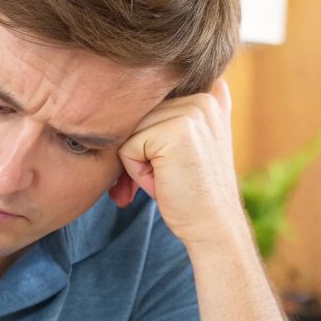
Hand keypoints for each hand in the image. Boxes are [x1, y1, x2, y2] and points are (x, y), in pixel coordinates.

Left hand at [111, 78, 252, 252]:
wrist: (212, 228)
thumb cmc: (190, 192)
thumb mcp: (186, 144)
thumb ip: (167, 115)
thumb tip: (108, 102)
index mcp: (208, 92)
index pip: (149, 103)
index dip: (147, 139)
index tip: (164, 166)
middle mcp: (204, 95)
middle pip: (137, 115)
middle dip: (137, 152)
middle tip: (161, 180)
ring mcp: (193, 111)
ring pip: (130, 130)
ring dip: (137, 162)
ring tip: (166, 179)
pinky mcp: (178, 130)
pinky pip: (128, 146)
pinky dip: (136, 172)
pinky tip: (163, 183)